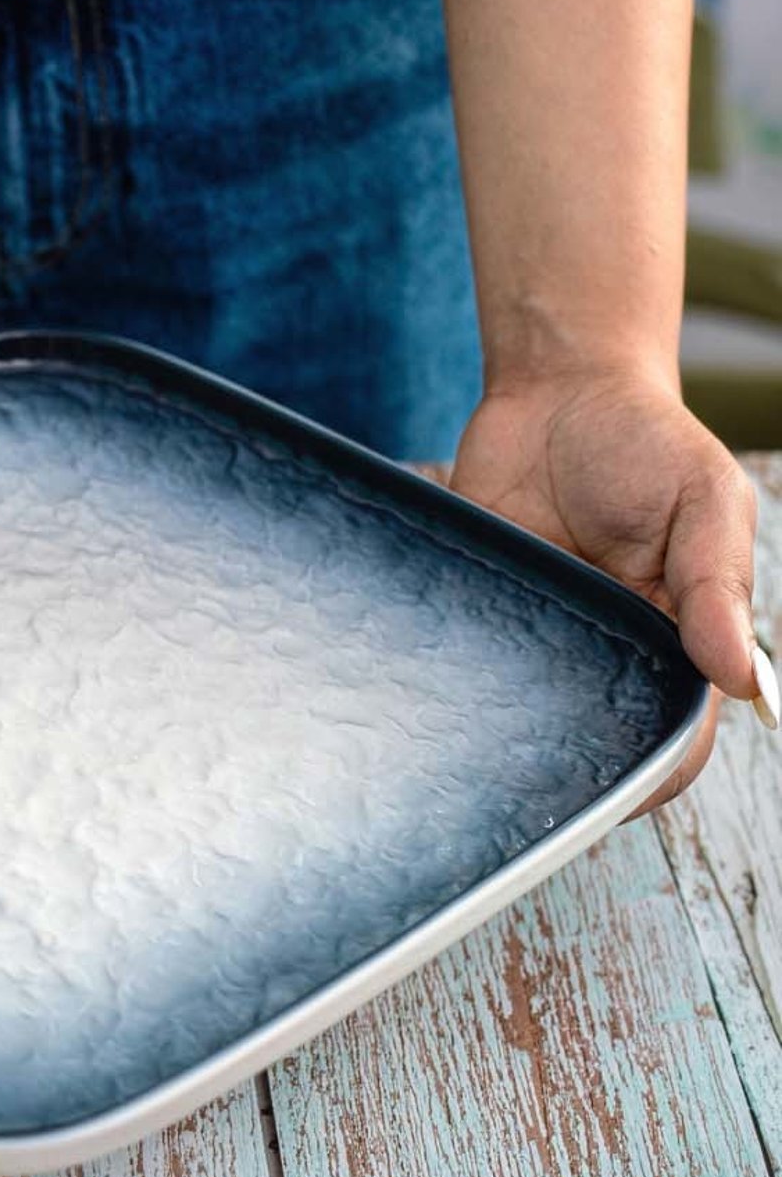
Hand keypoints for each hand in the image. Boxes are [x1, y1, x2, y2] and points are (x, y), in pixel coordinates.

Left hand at [450, 372, 771, 807]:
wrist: (555, 390)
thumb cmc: (645, 443)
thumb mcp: (704, 499)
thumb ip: (716, 583)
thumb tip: (743, 677)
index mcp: (676, 642)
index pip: (677, 738)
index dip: (657, 774)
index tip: (625, 786)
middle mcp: (609, 655)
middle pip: (598, 748)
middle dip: (573, 772)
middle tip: (534, 775)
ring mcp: (541, 642)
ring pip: (526, 724)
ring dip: (508, 739)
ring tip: (483, 747)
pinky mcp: (481, 619)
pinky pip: (467, 673)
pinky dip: (453, 688)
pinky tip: (435, 699)